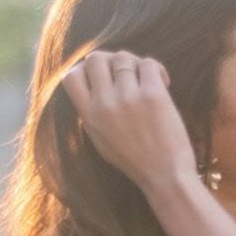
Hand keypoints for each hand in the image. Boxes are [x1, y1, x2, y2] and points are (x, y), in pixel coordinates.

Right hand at [62, 51, 199, 198]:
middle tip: (127, 74)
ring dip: (136, 64)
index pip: (71, 76)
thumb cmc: (136, 161)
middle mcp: (104, 104)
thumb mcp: (102, 140)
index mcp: (89, 116)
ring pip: (123, 57)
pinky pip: (148, 62)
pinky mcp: (152, 95)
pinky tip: (164, 83)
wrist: (165, 177)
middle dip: (111, 60)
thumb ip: (93, 114)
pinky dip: (157, 69)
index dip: (84, 69)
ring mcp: (128, 98)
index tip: (102, 76)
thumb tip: (92, 84)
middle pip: (96, 58)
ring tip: (147, 81)